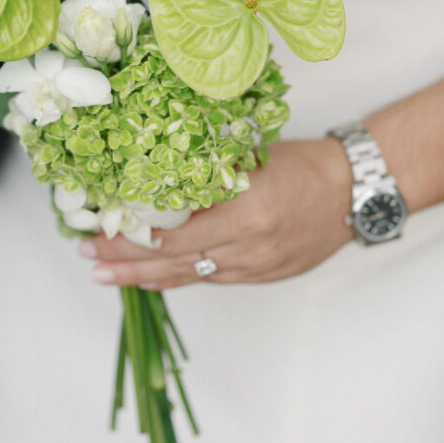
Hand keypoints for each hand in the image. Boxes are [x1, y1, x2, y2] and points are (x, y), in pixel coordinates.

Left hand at [79, 139, 354, 288]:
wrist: (354, 193)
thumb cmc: (303, 166)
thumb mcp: (250, 161)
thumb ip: (205, 179)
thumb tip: (152, 185)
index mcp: (242, 214)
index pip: (171, 235)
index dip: (129, 239)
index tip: (95, 234)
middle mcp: (246, 249)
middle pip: (172, 262)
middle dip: (125, 263)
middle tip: (89, 261)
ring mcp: (255, 268)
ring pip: (189, 276)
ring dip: (145, 276)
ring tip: (108, 277)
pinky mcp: (263, 277)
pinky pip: (212, 281)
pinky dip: (180, 279)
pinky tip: (154, 279)